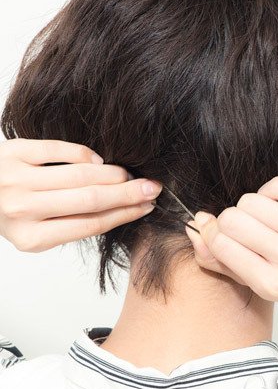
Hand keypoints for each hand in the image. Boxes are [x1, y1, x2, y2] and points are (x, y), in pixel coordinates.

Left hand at [0, 138, 161, 251]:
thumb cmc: (9, 212)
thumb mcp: (36, 231)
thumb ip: (70, 223)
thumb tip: (119, 208)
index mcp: (32, 238)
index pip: (91, 224)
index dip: (124, 214)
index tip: (146, 206)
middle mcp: (23, 210)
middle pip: (91, 200)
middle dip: (128, 193)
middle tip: (152, 187)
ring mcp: (17, 179)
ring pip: (80, 175)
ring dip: (112, 174)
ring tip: (127, 175)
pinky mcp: (14, 152)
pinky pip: (61, 150)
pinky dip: (86, 155)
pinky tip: (97, 162)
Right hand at [185, 176, 277, 300]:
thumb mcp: (260, 279)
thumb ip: (220, 260)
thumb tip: (195, 228)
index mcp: (273, 285)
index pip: (220, 244)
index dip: (214, 233)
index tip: (222, 234)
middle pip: (231, 219)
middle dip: (232, 220)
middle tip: (249, 229)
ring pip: (249, 200)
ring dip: (251, 207)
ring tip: (267, 220)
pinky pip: (273, 185)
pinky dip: (271, 193)